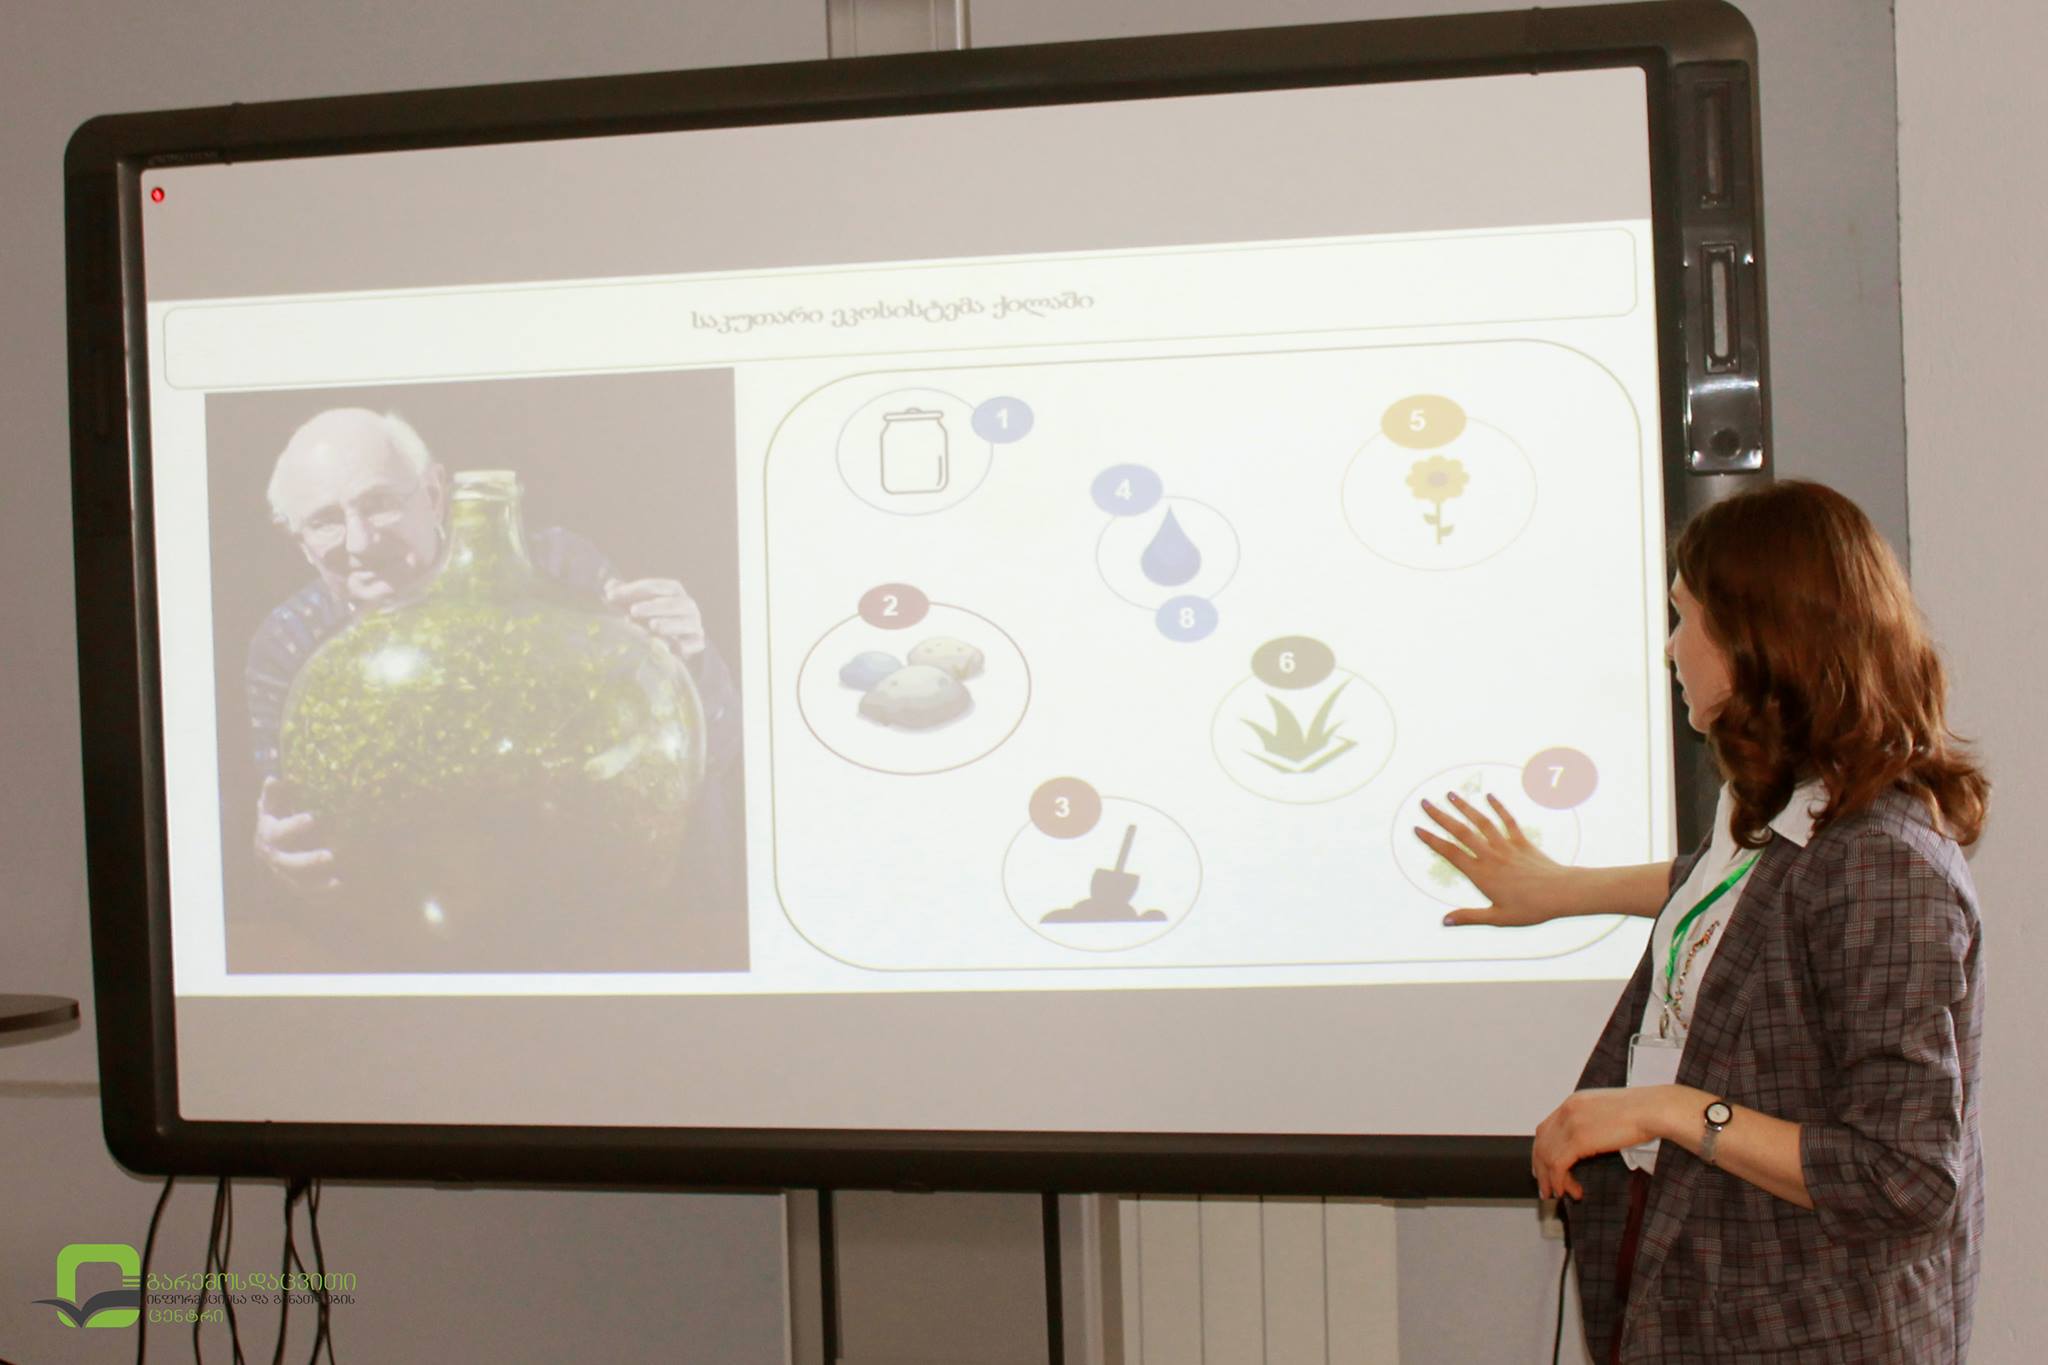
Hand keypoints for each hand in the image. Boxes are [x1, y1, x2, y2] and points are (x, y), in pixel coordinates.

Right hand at [254, 777, 338, 893]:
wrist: (265, 846)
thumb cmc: (274, 819)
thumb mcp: (271, 805)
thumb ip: (273, 794)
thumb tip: (273, 778)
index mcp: (270, 835)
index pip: (280, 832)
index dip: (294, 826)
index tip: (312, 818)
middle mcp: (275, 858)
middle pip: (289, 863)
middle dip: (309, 861)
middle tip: (330, 856)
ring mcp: (283, 874)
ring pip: (298, 884)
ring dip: (317, 886)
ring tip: (339, 883)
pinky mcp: (293, 885)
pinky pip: (306, 895)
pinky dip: (321, 897)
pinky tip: (340, 893)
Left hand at [605, 577, 705, 661]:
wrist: (679, 640)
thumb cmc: (654, 617)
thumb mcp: (638, 605)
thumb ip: (624, 595)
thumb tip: (609, 586)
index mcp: (674, 591)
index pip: (656, 586)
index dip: (634, 589)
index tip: (612, 595)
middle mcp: (687, 605)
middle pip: (672, 603)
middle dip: (652, 606)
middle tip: (633, 611)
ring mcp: (694, 624)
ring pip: (685, 622)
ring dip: (669, 624)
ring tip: (653, 626)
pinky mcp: (698, 642)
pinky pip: (694, 643)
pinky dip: (685, 645)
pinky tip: (674, 648)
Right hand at [1414, 791, 1572, 926]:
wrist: (1562, 893)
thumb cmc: (1531, 908)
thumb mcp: (1498, 918)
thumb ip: (1469, 917)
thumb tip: (1444, 921)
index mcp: (1481, 874)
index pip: (1450, 853)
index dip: (1432, 840)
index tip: (1417, 828)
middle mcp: (1491, 856)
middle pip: (1461, 832)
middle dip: (1441, 816)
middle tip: (1425, 803)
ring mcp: (1506, 847)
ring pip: (1481, 822)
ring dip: (1465, 807)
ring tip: (1450, 794)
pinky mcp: (1522, 843)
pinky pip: (1508, 821)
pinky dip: (1498, 807)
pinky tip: (1489, 796)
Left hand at [1533, 1087, 1667, 1199]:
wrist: (1654, 1109)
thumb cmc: (1642, 1111)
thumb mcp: (1607, 1111)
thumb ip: (1591, 1122)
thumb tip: (1587, 1143)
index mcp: (1573, 1102)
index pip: (1545, 1129)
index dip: (1541, 1151)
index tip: (1542, 1167)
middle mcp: (1567, 1111)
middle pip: (1541, 1143)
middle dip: (1541, 1168)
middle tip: (1545, 1187)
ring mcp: (1571, 1124)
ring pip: (1548, 1157)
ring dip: (1552, 1180)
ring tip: (1559, 1194)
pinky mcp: (1579, 1139)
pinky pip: (1559, 1165)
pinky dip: (1559, 1181)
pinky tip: (1567, 1191)